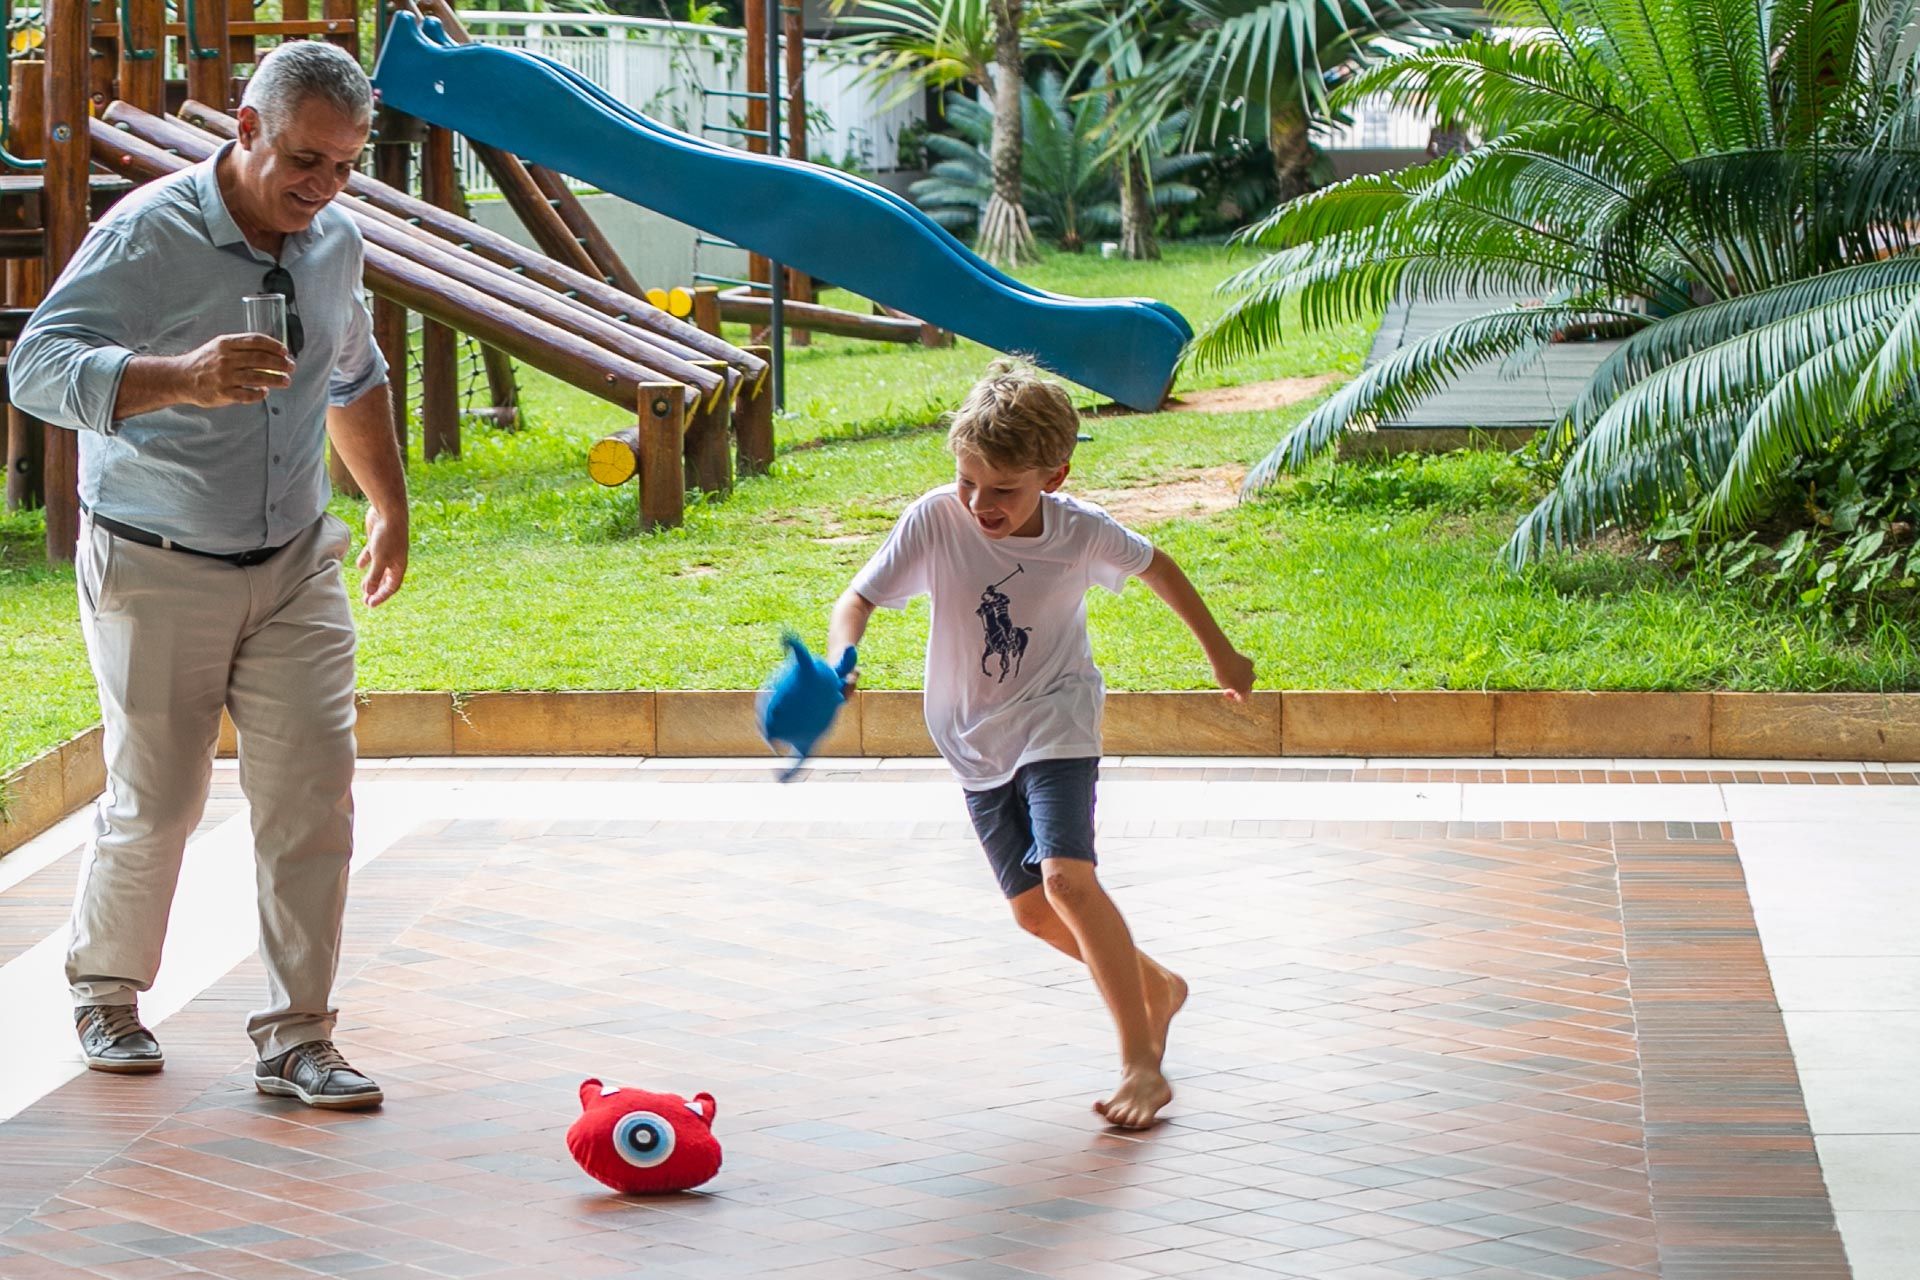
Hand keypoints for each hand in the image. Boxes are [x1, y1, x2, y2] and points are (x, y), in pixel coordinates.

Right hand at [176, 334, 294, 406]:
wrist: (180, 377)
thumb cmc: (204, 361)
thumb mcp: (219, 346)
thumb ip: (240, 346)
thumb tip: (269, 349)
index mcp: (225, 344)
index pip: (255, 340)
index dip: (274, 345)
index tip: (285, 351)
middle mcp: (225, 359)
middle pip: (260, 359)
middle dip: (280, 363)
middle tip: (291, 367)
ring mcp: (224, 377)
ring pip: (257, 377)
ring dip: (276, 379)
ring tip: (286, 381)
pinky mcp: (223, 393)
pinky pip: (247, 395)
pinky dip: (259, 394)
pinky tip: (265, 392)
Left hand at [357, 505, 407, 606]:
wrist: (388, 512)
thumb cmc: (388, 537)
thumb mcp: (379, 560)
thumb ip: (374, 576)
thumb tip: (369, 592)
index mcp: (399, 566)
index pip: (391, 587)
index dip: (381, 597)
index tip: (370, 605)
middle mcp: (394, 560)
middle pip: (385, 580)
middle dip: (376, 591)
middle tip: (365, 601)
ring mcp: (386, 551)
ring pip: (378, 570)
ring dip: (371, 579)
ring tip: (362, 588)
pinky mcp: (377, 542)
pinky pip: (372, 556)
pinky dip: (365, 561)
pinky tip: (358, 566)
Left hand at [1211, 648, 1254, 701]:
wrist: (1223, 658)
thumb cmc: (1221, 673)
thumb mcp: (1224, 684)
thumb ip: (1232, 687)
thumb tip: (1237, 687)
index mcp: (1243, 691)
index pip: (1243, 699)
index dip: (1235, 697)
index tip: (1228, 690)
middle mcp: (1250, 682)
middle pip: (1248, 688)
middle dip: (1241, 688)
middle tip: (1231, 684)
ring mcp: (1251, 672)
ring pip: (1251, 677)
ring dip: (1244, 677)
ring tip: (1235, 673)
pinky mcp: (1250, 663)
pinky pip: (1248, 668)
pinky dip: (1243, 668)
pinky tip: (1235, 663)